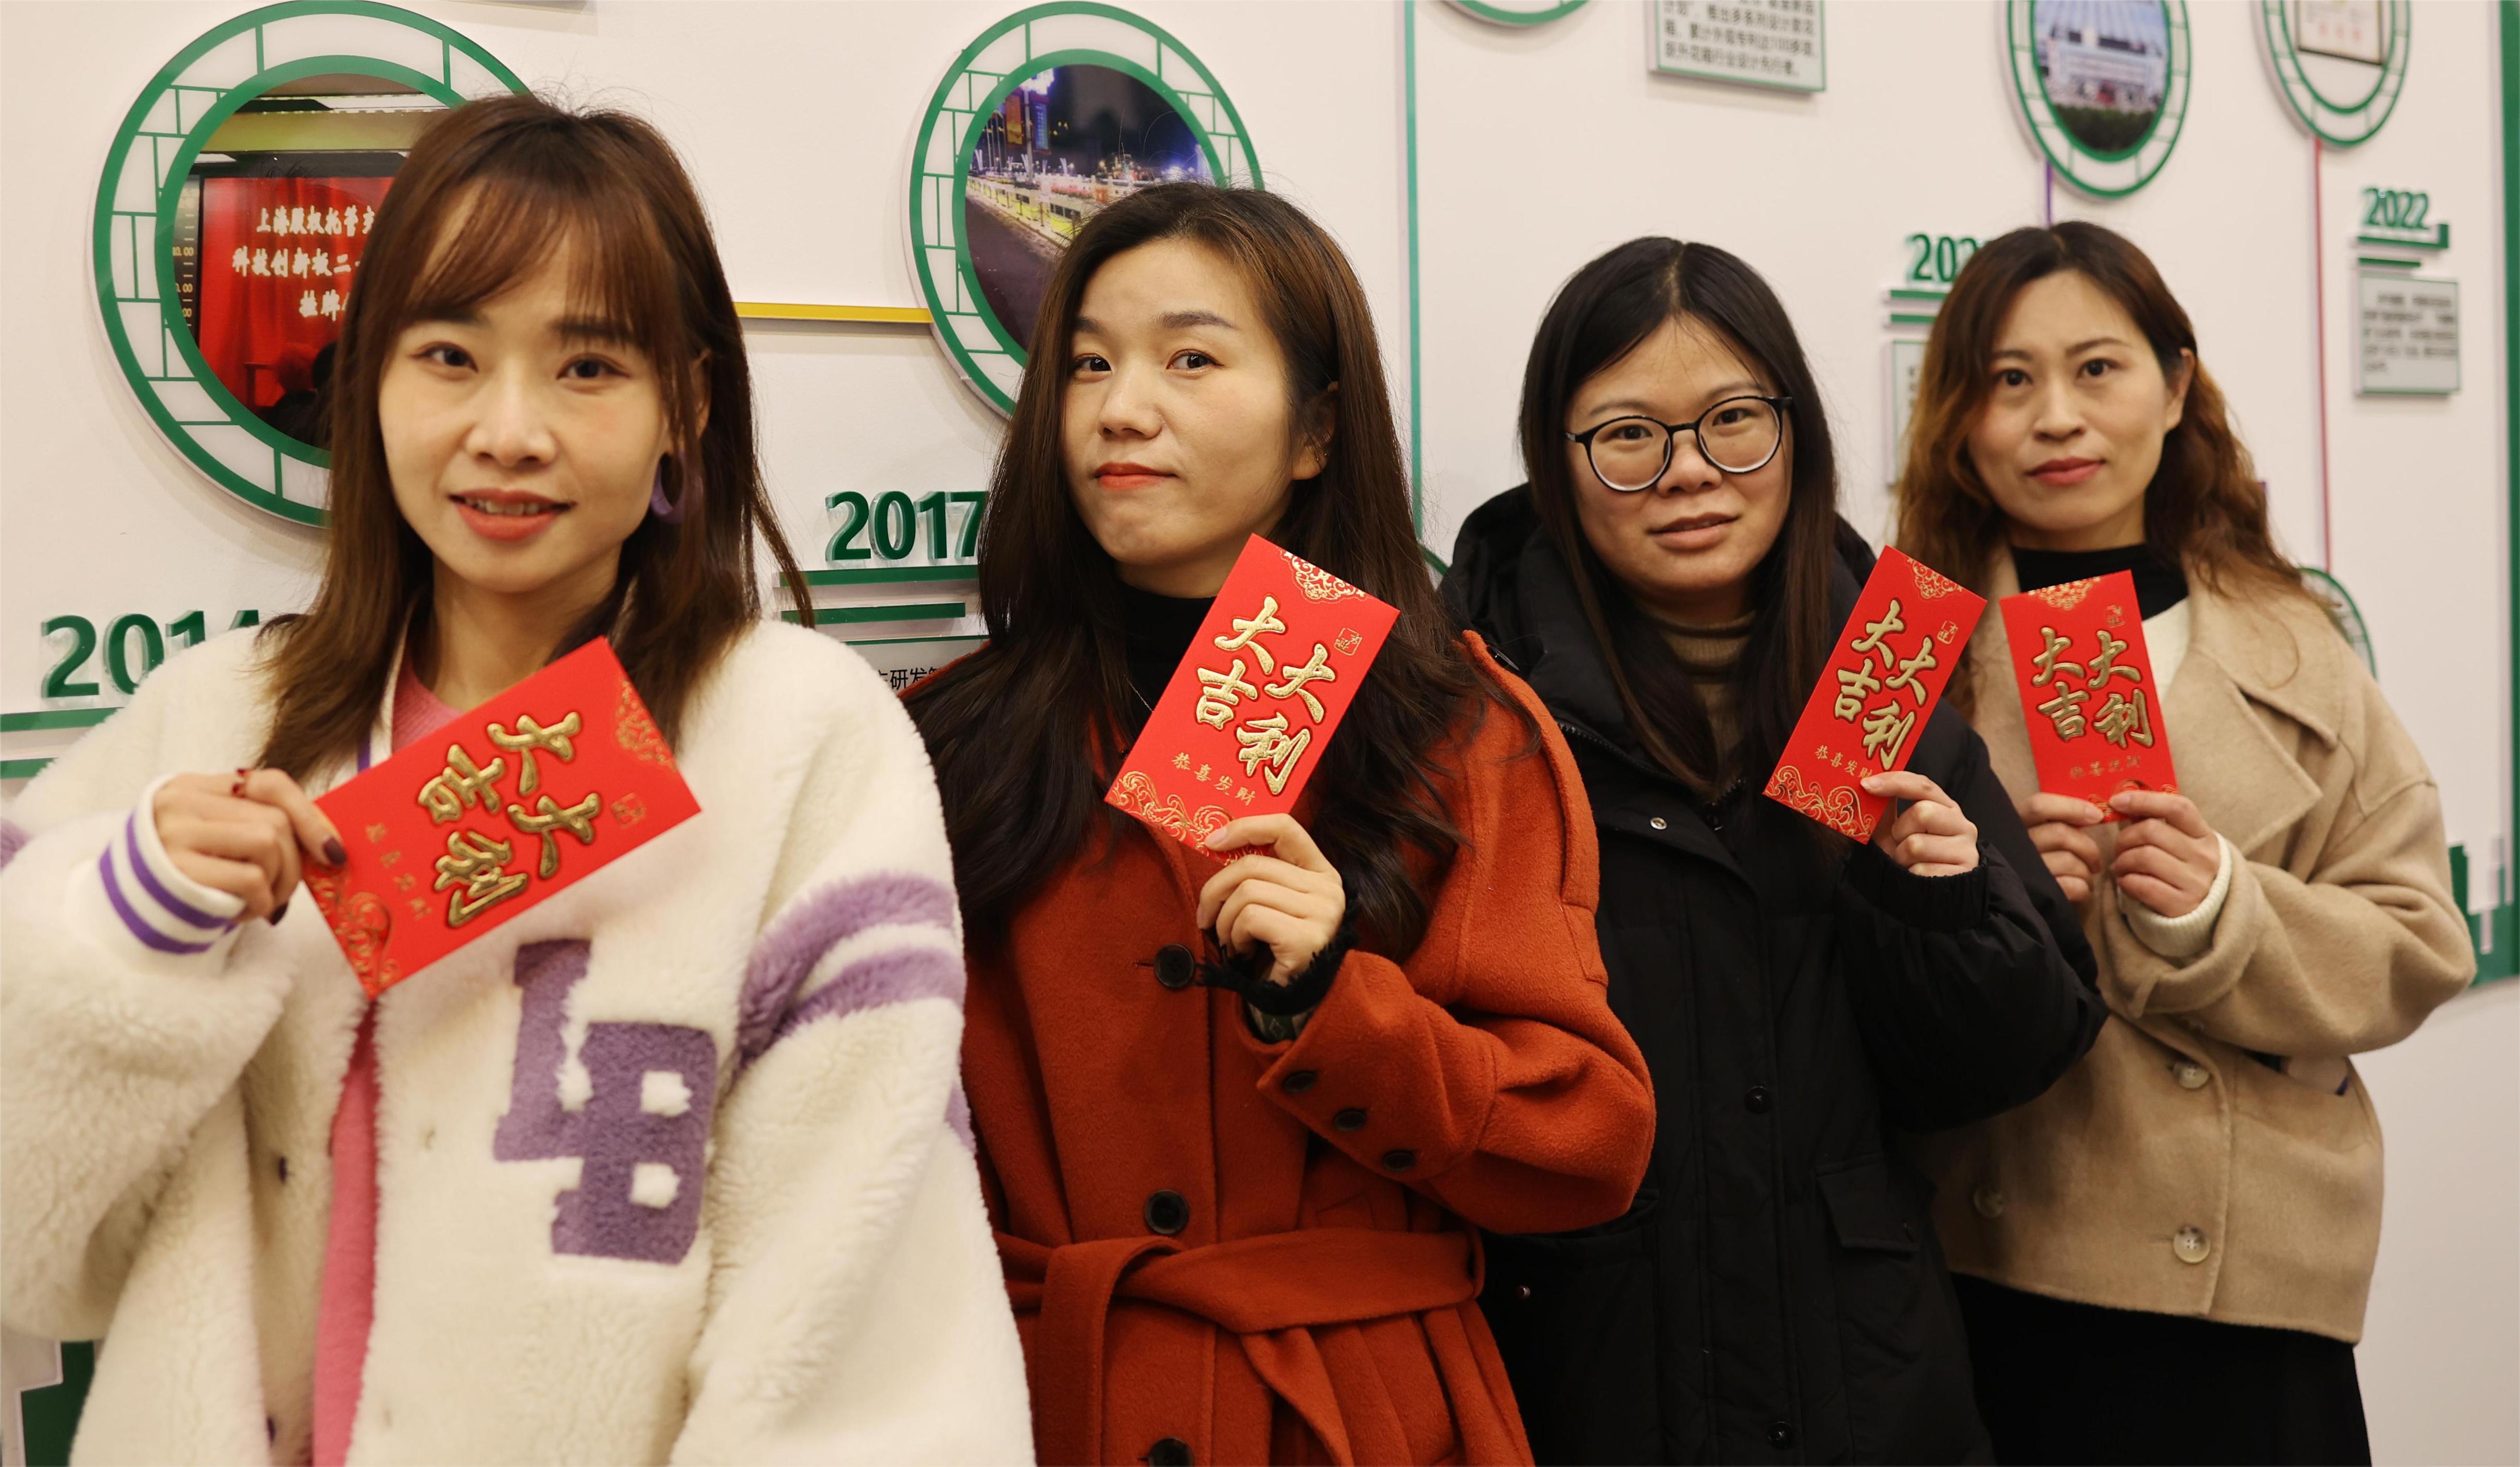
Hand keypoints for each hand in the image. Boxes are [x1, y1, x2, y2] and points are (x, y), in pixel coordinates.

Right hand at [151, 769, 345, 922]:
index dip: (310, 816)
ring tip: (259, 902)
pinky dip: (259, 902)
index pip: (269, 782)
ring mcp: (174, 834)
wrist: (124, 912)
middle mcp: (180, 802)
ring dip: (278, 885)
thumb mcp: (216, 838)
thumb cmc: (186, 875)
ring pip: (267, 844)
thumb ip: (257, 825)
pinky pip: (250, 879)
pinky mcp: (176, 870)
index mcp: (193, 786)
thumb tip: (330, 845)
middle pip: (274, 820)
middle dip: (294, 864)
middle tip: (283, 892)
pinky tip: (240, 912)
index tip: (334, 852)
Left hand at [1195, 814, 1345, 986]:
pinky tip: (1242, 952)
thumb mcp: (1274, 904)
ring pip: (1247, 893)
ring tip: (1231, 940)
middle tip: (1205, 916)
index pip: (1285, 828)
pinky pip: (1250, 919)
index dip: (1245, 827)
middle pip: (1253, 865)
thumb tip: (1216, 842)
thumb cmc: (1277, 950)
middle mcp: (1328, 889)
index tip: (1212, 840)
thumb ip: (1259, 875)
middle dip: (1215, 890)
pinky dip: (1235, 936)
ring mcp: (1321, 914)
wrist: (1298, 1002)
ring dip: (1225, 920)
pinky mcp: (1306, 939)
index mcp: (1321, 872)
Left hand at [1861, 771, 1978, 876]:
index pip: (1923, 786)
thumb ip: (1886, 810)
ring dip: (1901, 857)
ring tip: (1908, 864)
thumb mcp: (1895, 832)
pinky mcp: (1962, 874)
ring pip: (1917, 844)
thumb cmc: (1911, 859)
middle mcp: (1962, 824)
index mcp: (1945, 808)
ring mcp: (1966, 849)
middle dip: (1899, 831)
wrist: (1930, 897)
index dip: (1894, 782)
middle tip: (1899, 844)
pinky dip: (1910, 875)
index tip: (1865, 784)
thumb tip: (1866, 785)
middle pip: (1922, 812)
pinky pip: (1921, 870)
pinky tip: (1917, 878)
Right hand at [2017, 792, 2107, 903]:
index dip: (2071, 807)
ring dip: (2087, 871)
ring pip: (2070, 861)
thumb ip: (2057, 822)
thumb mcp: (2041, 837)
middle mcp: (2015, 846)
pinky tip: (2081, 890)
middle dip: (2088, 847)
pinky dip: (2084, 888)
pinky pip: (2073, 886)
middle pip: (2061, 833)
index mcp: (2015, 825)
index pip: (2039, 805)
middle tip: (2096, 861)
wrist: (2030, 906)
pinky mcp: (2037, 895)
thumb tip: (2094, 813)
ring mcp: (2024, 871)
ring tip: (2085, 877)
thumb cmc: (2044, 864)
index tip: (2096, 816)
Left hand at [2109, 790, 2219, 917]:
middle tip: (2118, 849)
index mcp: (2204, 835)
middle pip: (2151, 831)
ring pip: (2143, 857)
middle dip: (2124, 838)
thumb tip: (2122, 800)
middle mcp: (2205, 857)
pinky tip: (2126, 882)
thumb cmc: (2179, 870)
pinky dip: (2125, 882)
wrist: (2200, 914)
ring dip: (2121, 861)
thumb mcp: (2177, 844)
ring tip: (2120, 867)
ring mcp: (2196, 882)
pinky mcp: (2182, 904)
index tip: (2116, 801)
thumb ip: (2153, 822)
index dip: (2144, 799)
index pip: (2178, 807)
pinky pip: (2142, 884)